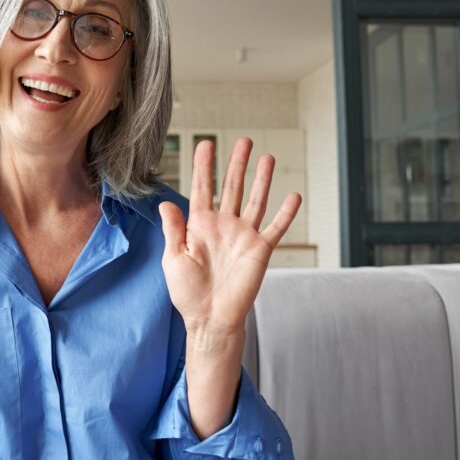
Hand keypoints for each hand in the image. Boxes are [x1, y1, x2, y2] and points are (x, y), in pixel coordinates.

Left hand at [159, 138, 301, 333]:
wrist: (210, 318)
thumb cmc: (188, 293)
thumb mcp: (173, 259)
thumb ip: (174, 230)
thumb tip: (166, 203)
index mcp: (200, 225)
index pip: (202, 188)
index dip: (204, 166)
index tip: (206, 144)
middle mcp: (224, 226)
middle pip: (232, 187)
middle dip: (237, 164)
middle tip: (243, 141)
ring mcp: (244, 236)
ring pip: (255, 200)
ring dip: (261, 179)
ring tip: (267, 157)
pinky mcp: (260, 250)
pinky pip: (276, 228)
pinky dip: (286, 213)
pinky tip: (293, 196)